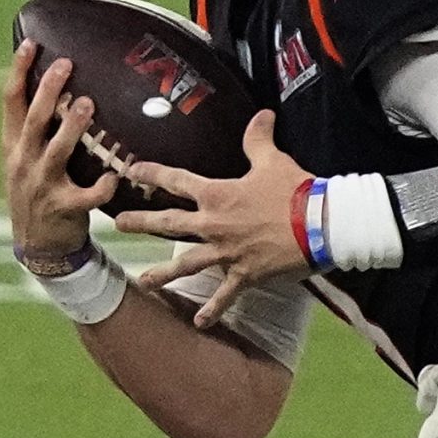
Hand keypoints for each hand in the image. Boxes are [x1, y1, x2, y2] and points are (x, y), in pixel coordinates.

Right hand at [1, 41, 118, 261]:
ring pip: (56, 152)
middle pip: (33, 120)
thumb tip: (52, 86)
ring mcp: (41, 185)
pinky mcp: (63, 208)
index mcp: (13, 145)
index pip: (10, 102)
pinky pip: (85, 195)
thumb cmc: (38, 190)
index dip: (18, 73)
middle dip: (48, 91)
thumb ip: (34, 127)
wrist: (38, 243)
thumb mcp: (24, 157)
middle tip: (65, 65)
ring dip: (71, 128)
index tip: (29, 44)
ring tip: (87, 105)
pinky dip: (101, 186)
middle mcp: (23, 161)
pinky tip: (115, 174)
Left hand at [117, 112, 310, 327]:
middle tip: (118, 224)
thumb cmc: (296, 190)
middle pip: (169, 223)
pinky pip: (225, 295)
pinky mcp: (245, 273)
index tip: (132, 169)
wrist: (319, 224)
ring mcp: (227, 252)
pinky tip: (198, 323)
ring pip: (187, 263)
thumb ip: (259, 139)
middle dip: (140, 222)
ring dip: (163, 273)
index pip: (176, 180)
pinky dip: (213, 310)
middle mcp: (214, 224)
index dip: (152, 172)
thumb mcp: (274, 161)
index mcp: (217, 194)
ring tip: (143, 281)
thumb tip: (261, 114)